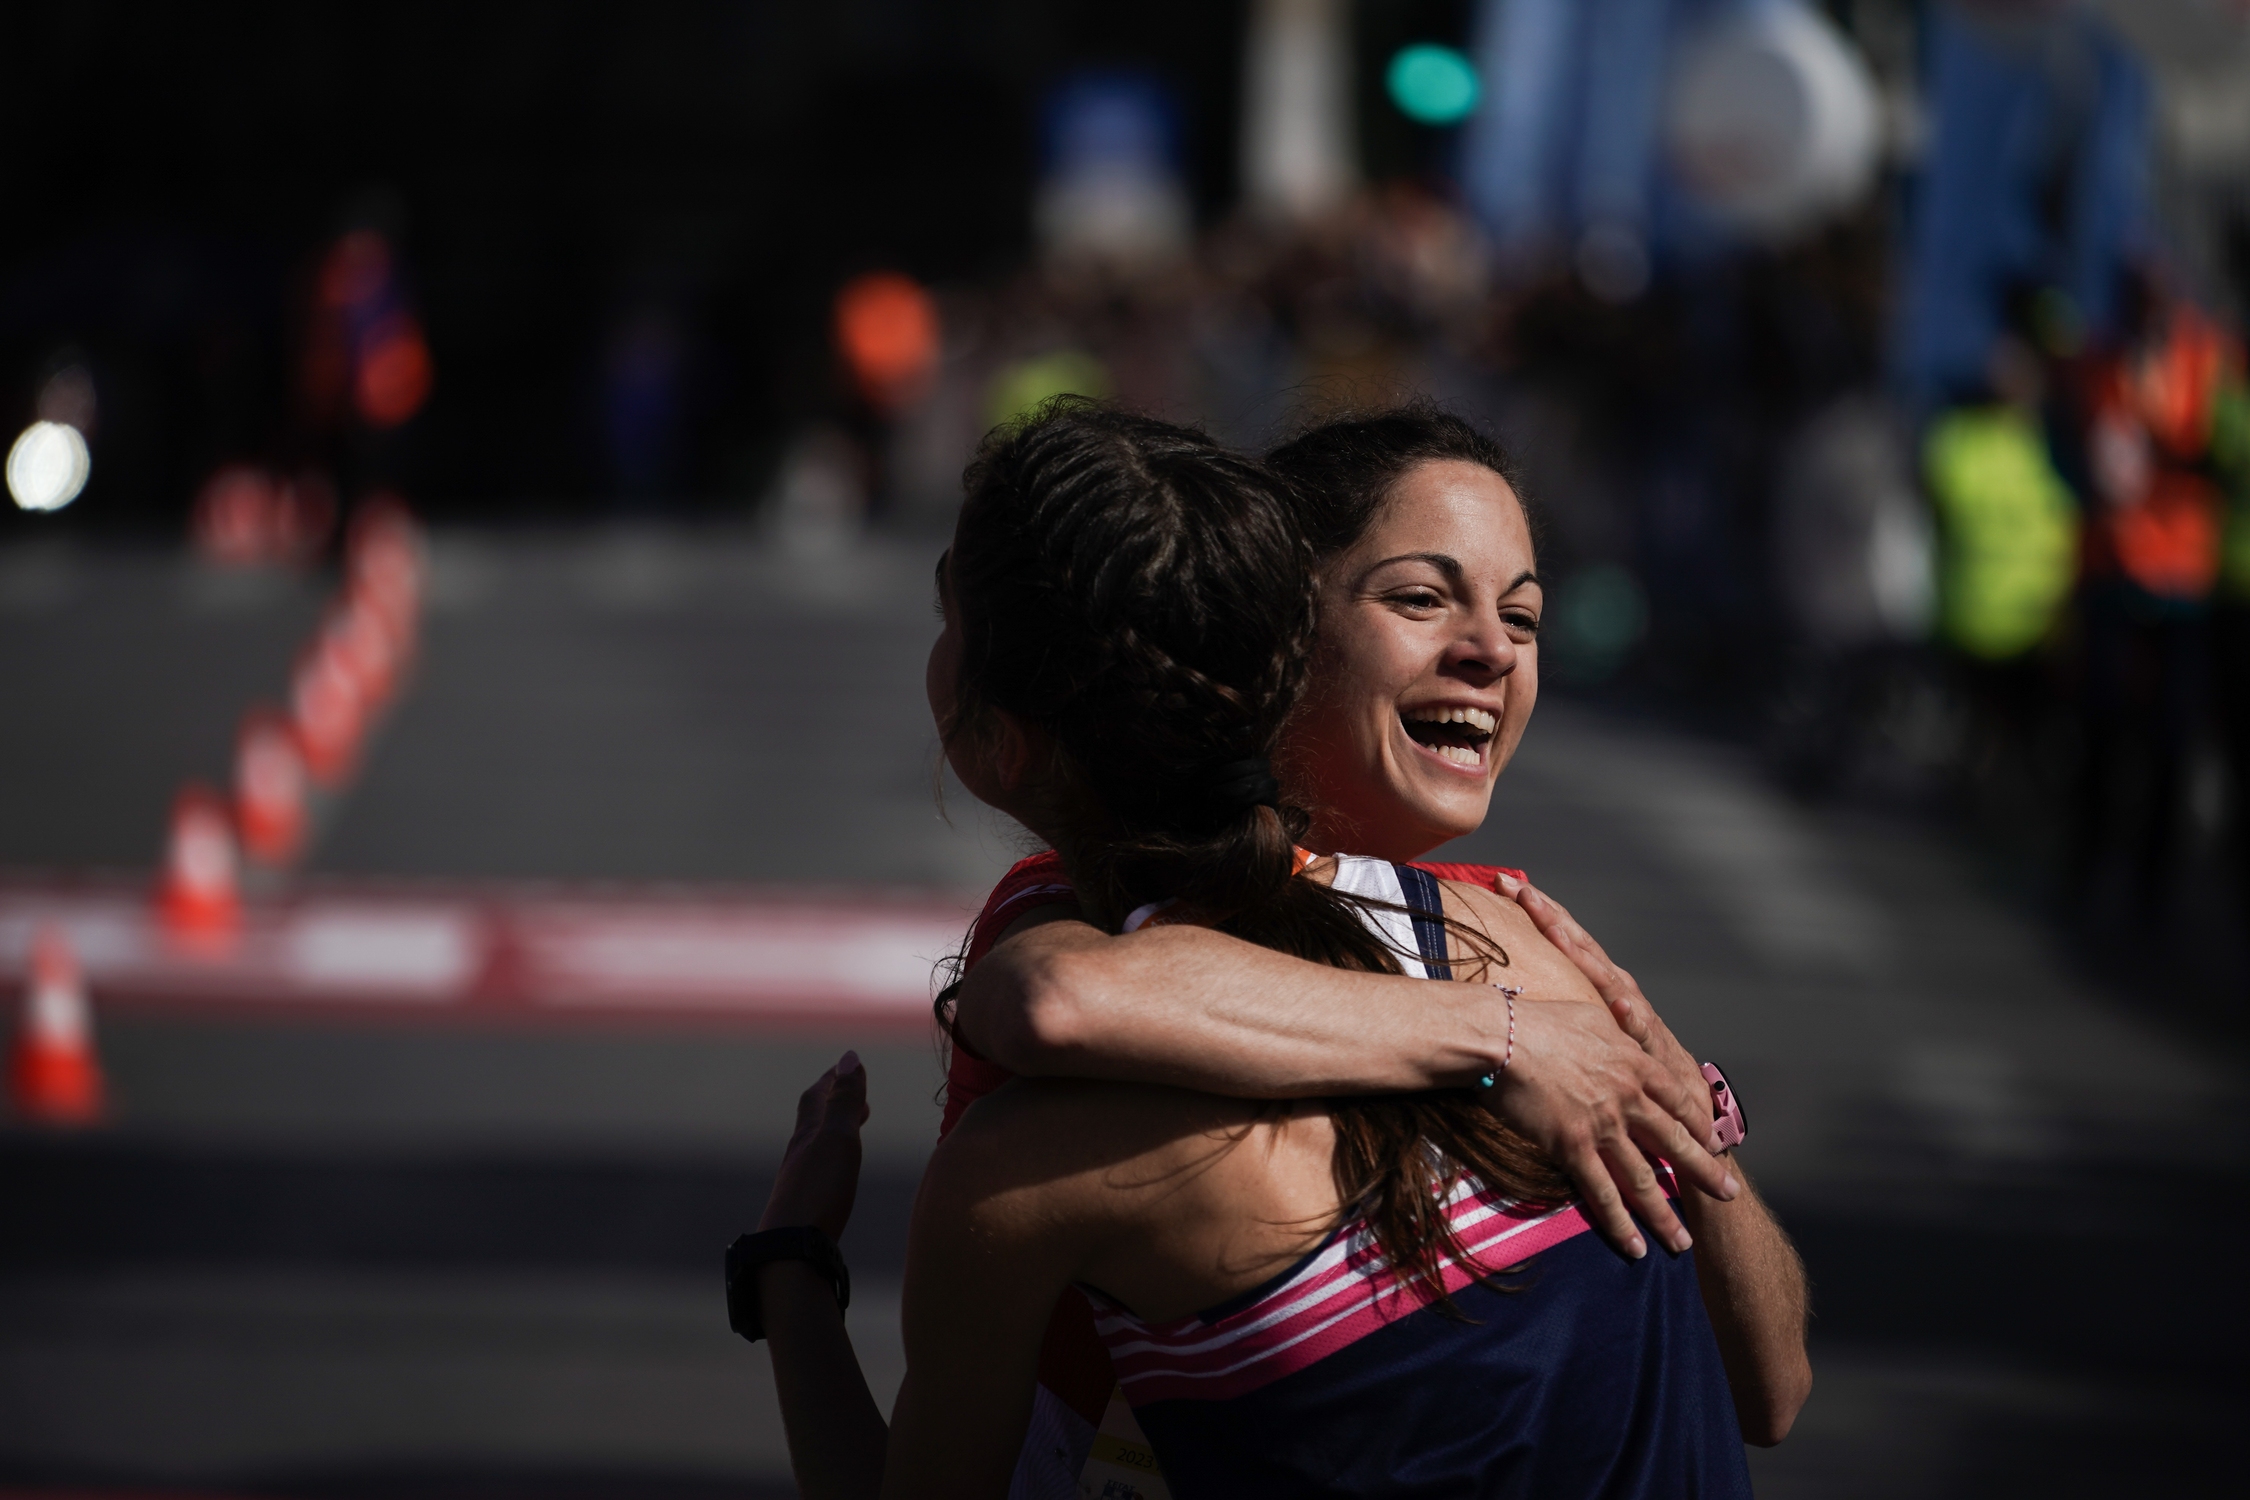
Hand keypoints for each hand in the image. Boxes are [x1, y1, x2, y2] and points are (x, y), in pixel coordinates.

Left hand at [758, 1052, 868, 1240]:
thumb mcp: (839, 1139)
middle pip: (813, 1120)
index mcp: (807, 1135)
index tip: (847, 1065)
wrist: (791, 1250)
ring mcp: (799, 1183)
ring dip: (834, 1131)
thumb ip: (845, 1101)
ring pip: (816, 1147)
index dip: (832, 1078)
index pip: (817, 1097)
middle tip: (853, 1093)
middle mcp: (799, 1156)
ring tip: (851, 1129)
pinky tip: (837, 1175)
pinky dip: (832, 1159)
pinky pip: (819, 1172)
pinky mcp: (803, 1209)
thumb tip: (848, 1057)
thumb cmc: (818, 1192)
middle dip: (833, 1101)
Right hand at [1491, 998, 1736, 1259]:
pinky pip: (1603, 1194)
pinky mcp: (1574, 1148)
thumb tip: (1623, 1034)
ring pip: (1644, 1179)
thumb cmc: (1538, 1020)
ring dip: (1666, 1215)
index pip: (1679, 1101)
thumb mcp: (1590, 1017)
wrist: (1502, 1037)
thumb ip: (1614, 1034)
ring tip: (1684, 1240)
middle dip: (1705, 1173)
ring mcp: (1604, 1126)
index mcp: (1635, 1063)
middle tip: (1728, 1194)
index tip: (1713, 1141)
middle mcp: (1629, 1098)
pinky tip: (1635, 1246)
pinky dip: (1620, 1224)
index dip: (1698, 1125)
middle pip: (1675, 1143)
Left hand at [1502, 875, 1712, 1109]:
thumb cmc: (1619, 1057)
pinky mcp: (1653, 1045)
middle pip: (1581, 945)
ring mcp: (1635, 1012)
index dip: (1537, 910)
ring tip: (1556, 933)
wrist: (1675, 1093)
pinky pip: (1641, 1030)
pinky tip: (1621, 1007)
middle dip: (1552, 918)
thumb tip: (1497, 997)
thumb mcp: (1578, 1027)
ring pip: (1606, 978)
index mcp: (1596, 979)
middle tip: (1522, 891)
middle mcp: (1616, 986)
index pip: (1564, 936)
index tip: (1503, 883)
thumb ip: (1546, 1010)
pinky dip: (1631, 1018)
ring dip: (1583, 956)